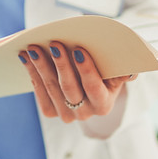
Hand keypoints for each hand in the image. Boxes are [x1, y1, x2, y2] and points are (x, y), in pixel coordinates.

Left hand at [19, 41, 136, 122]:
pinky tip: (26, 58)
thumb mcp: (118, 68)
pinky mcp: (51, 111)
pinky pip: (40, 92)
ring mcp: (67, 115)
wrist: (91, 81)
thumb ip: (125, 69)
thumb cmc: (106, 69)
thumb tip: (131, 72)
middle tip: (53, 43)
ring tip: (34, 47)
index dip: (86, 69)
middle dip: (61, 64)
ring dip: (41, 66)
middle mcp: (86, 114)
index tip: (78, 50)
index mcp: (104, 105)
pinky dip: (32, 73)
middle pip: (70, 88)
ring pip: (52, 88)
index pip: (94, 87)